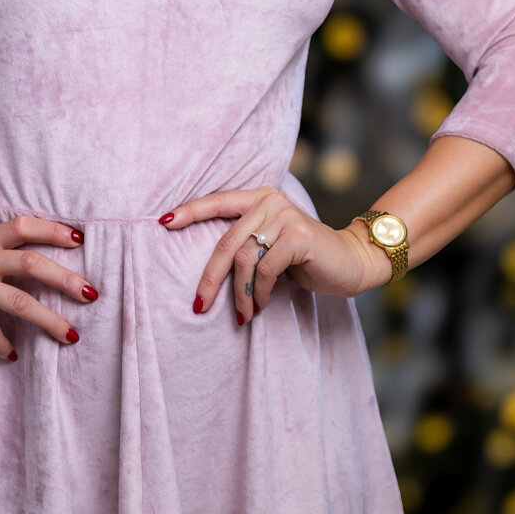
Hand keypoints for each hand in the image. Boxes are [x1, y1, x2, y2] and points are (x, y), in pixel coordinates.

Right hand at [0, 211, 99, 359]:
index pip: (22, 226)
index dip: (52, 230)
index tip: (79, 239)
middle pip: (32, 263)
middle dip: (66, 279)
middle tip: (91, 293)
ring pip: (19, 300)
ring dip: (49, 320)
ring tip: (71, 335)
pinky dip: (3, 344)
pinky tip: (13, 355)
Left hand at [160, 186, 390, 321]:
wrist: (350, 262)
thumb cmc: (305, 258)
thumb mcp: (270, 245)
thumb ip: (245, 243)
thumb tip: (207, 268)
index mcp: (259, 198)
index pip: (218, 201)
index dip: (190, 211)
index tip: (163, 222)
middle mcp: (270, 201)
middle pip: (226, 243)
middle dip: (210, 278)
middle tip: (199, 305)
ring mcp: (285, 216)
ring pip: (244, 259)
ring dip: (241, 294)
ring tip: (244, 315)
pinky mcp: (299, 236)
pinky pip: (266, 270)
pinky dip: (261, 293)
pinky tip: (262, 307)